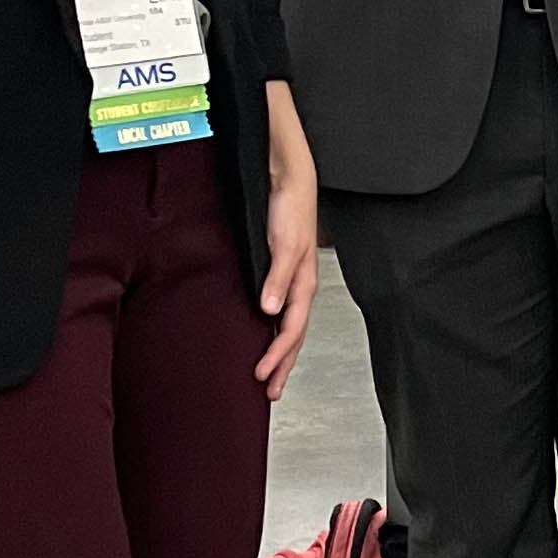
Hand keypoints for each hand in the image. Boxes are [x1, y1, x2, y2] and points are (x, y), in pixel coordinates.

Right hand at [254, 82, 317, 401]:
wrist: (288, 169)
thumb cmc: (278, 209)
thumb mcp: (266, 248)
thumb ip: (259, 277)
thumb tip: (254, 309)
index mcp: (296, 281)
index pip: (292, 329)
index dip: (282, 358)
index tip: (269, 385)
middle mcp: (302, 275)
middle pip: (297, 329)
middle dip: (283, 362)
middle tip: (269, 389)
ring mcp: (299, 259)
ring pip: (295, 310)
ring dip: (281, 340)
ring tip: (265, 365)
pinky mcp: (291, 239)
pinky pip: (284, 270)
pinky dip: (276, 290)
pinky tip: (267, 310)